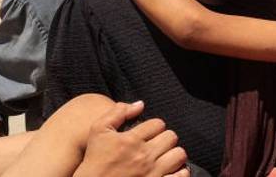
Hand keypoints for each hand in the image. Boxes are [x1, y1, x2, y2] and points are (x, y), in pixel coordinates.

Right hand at [73, 102, 187, 176]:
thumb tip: (140, 104)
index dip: (154, 126)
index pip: (158, 124)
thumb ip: (118, 112)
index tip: (149, 133)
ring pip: (179, 155)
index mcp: (131, 140)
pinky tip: (171, 170)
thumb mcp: (98, 131)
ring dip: (174, 154)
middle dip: (165, 138)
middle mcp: (144, 156)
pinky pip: (181, 176)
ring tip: (165, 156)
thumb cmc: (94, 160)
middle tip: (157, 144)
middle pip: (171, 137)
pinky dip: (180, 172)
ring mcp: (152, 173)